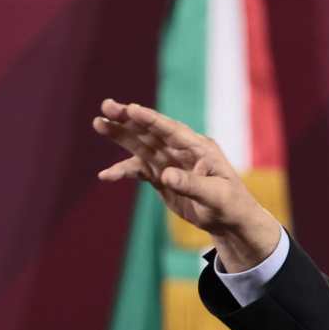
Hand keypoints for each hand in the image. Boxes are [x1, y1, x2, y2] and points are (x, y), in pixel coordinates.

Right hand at [92, 98, 280, 270]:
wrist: (230, 222)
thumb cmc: (230, 205)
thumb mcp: (215, 195)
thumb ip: (191, 184)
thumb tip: (165, 176)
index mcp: (200, 148)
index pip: (172, 130)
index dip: (151, 120)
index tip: (131, 109)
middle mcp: (182, 151)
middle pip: (152, 132)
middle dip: (129, 119)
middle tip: (106, 107)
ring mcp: (170, 163)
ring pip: (141, 146)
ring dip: (120, 136)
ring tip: (98, 123)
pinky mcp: (161, 177)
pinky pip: (139, 170)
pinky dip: (122, 171)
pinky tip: (105, 175)